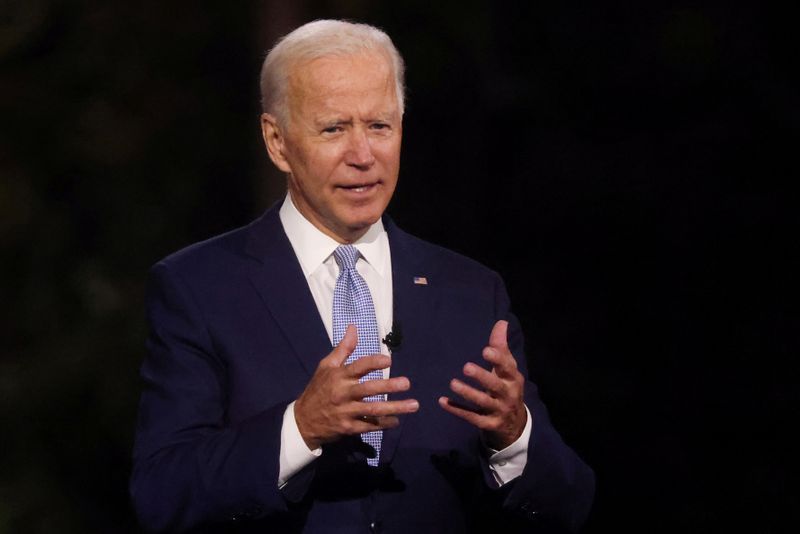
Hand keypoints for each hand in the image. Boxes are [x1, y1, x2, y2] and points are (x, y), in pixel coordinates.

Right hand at [294, 324, 419, 449]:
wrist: (303, 420)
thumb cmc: (318, 389)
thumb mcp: (326, 366)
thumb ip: (343, 348)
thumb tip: (353, 327)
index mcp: (339, 376)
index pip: (358, 367)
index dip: (373, 363)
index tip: (389, 360)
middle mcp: (343, 393)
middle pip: (368, 389)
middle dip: (389, 386)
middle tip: (407, 383)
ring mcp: (346, 412)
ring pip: (373, 410)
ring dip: (395, 408)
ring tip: (413, 405)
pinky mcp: (349, 428)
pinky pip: (369, 425)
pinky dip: (384, 424)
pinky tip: (397, 421)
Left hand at [438, 320, 526, 449]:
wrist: (515, 425)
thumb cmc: (507, 388)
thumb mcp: (507, 369)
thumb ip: (501, 346)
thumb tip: (501, 322)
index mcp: (513, 378)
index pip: (507, 367)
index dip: (498, 359)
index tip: (486, 350)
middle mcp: (508, 395)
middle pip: (495, 385)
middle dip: (482, 376)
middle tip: (466, 367)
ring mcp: (499, 411)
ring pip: (483, 402)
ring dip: (468, 393)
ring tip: (453, 383)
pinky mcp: (488, 424)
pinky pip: (472, 417)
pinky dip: (457, 409)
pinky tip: (443, 401)